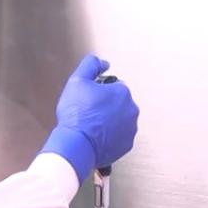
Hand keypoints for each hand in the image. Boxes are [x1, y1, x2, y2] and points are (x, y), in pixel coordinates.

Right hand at [40, 55, 139, 182]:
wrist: (76, 144)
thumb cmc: (77, 114)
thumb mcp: (77, 81)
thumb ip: (91, 65)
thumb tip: (102, 62)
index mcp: (122, 92)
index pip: (113, 87)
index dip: (99, 92)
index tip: (88, 99)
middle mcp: (131, 110)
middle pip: (118, 104)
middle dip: (106, 106)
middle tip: (89, 113)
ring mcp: (130, 129)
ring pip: (120, 120)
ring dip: (110, 121)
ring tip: (92, 126)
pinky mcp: (126, 145)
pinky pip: (119, 137)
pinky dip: (110, 137)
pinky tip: (96, 137)